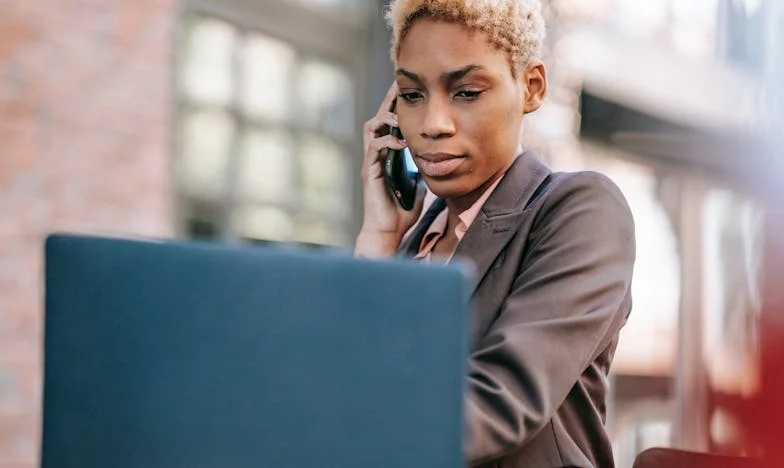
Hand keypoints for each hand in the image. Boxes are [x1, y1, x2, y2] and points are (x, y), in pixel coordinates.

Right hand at [355, 83, 425, 257]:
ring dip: (387, 118)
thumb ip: (422, 171)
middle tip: (400, 85)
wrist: (387, 233)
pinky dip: (388, 141)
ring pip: (372, 127)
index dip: (398, 106)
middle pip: (379, 118)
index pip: (391, 123)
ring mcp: (371, 162)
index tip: (411, 90)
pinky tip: (401, 142)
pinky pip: (375, 148)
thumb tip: (435, 162)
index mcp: (387, 155)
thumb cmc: (401, 213)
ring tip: (401, 115)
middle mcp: (376, 155)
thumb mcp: (419, 186)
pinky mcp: (369, 172)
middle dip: (389, 101)